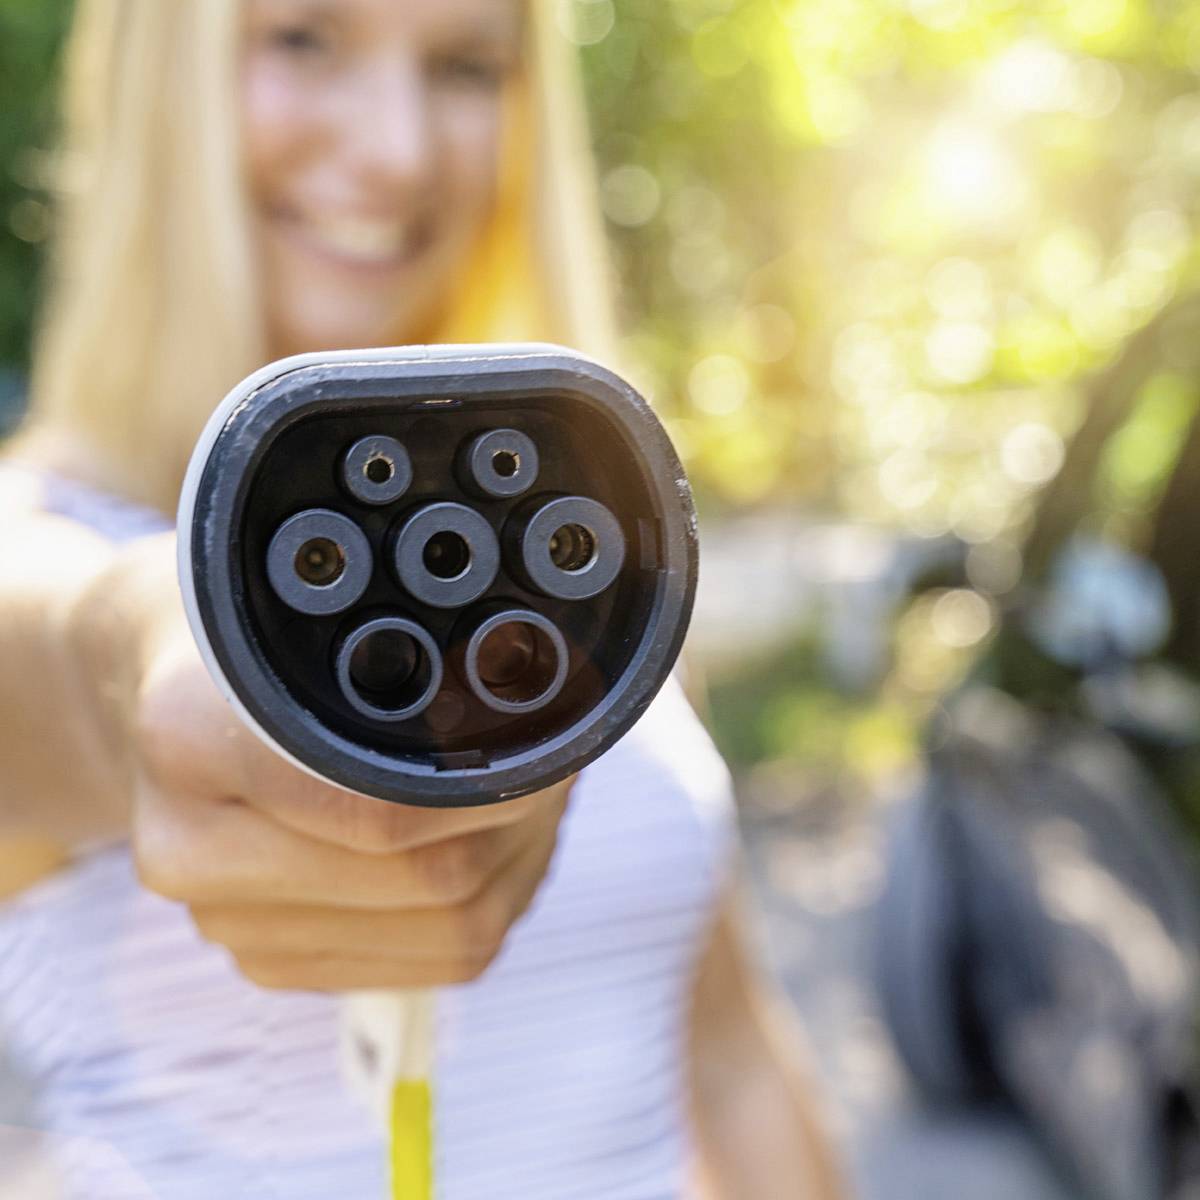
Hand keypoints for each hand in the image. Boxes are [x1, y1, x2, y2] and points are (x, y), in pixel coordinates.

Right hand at [90, 536, 571, 990]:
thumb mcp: (323, 607)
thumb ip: (409, 652)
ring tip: (529, 799)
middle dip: (520, 821)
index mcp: (190, 743)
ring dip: (517, 863)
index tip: (553, 749)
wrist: (180, 696)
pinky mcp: (274, 960)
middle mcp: (189, 853)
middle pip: (429, 881)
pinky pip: (432, 961)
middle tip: (559, 768)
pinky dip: (491, 903)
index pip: (379, 808)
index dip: (495, 782)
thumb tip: (539, 693)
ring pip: (447, 932)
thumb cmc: (266, 639)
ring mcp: (227, 922)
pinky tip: (491, 845)